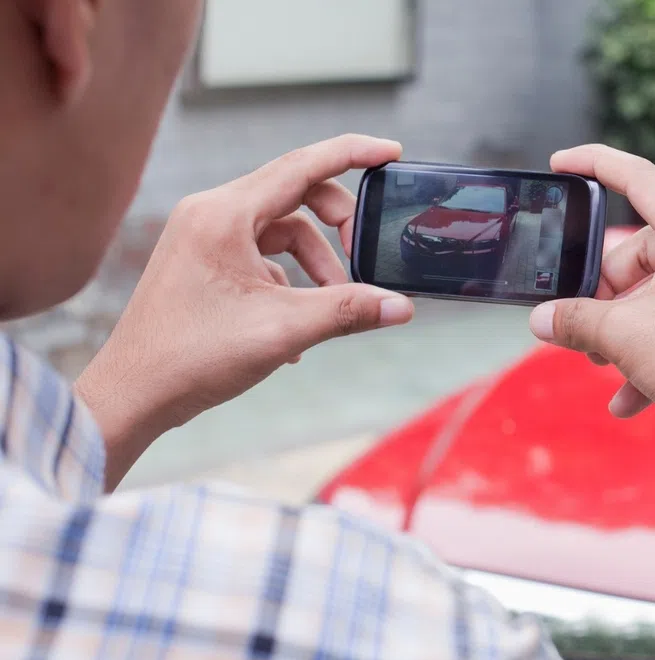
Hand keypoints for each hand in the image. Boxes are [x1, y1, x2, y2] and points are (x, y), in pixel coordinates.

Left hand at [76, 134, 414, 488]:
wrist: (133, 393)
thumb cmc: (193, 357)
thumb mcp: (283, 331)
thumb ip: (347, 311)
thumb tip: (401, 306)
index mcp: (223, 214)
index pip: (301, 166)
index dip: (352, 154)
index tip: (391, 153)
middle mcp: (209, 214)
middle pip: (294, 195)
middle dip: (336, 226)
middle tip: (363, 260)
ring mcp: (201, 237)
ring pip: (280, 231)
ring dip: (315, 264)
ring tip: (330, 306)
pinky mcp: (201, 262)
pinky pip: (260, 256)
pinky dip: (289, 282)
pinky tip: (296, 328)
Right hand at [529, 145, 654, 454]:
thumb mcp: (623, 337)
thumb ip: (574, 320)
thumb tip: (543, 321)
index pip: (639, 178)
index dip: (594, 164)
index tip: (562, 162)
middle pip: (643, 253)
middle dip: (606, 293)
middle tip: (584, 328)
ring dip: (626, 332)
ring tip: (606, 367)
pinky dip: (654, 356)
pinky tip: (629, 399)